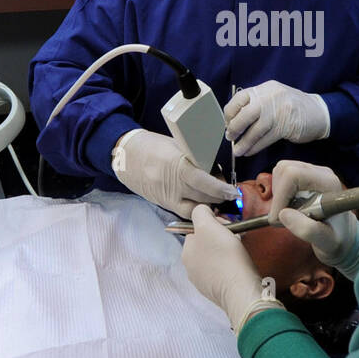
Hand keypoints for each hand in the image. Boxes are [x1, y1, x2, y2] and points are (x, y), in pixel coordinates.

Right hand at [112, 128, 237, 216]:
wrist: (126, 156)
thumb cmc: (152, 145)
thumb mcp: (177, 145)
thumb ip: (196, 158)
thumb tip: (215, 170)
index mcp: (175, 164)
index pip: (203, 181)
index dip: (220, 188)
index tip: (232, 190)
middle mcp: (170, 183)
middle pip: (202, 197)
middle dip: (219, 196)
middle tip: (228, 190)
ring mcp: (166, 196)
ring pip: (195, 209)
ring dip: (210, 205)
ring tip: (217, 197)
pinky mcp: (162, 203)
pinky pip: (184, 212)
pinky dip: (196, 209)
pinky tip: (203, 203)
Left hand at [181, 205, 282, 332]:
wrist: (241, 290)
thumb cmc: (225, 256)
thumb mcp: (209, 226)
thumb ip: (200, 213)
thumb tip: (202, 211)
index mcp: (186, 252)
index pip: (197, 229)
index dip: (214, 224)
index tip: (228, 226)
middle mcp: (191, 268)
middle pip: (206, 243)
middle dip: (221, 237)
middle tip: (236, 237)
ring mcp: (203, 282)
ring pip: (215, 257)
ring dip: (226, 251)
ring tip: (240, 252)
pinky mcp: (217, 292)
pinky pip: (223, 272)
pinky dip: (231, 266)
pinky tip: (239, 266)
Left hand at [224, 81, 329, 156]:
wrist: (320, 112)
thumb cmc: (292, 108)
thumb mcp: (273, 99)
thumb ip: (256, 106)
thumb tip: (234, 122)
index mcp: (264, 89)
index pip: (239, 98)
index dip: (230, 113)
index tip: (228, 124)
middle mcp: (270, 96)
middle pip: (245, 113)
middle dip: (235, 128)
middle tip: (230, 137)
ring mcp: (280, 110)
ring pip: (256, 128)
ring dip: (245, 142)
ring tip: (238, 150)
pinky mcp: (287, 125)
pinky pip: (267, 138)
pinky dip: (256, 146)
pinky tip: (250, 151)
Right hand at [270, 161, 358, 277]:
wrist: (343, 236)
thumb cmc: (336, 239)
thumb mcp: (325, 241)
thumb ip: (307, 229)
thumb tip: (283, 214)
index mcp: (327, 183)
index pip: (293, 175)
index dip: (280, 196)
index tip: (279, 218)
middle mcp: (320, 173)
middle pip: (284, 169)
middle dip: (278, 195)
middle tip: (284, 216)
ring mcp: (312, 172)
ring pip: (281, 171)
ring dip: (278, 194)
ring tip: (289, 212)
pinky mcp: (305, 176)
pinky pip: (282, 177)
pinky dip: (280, 193)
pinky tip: (290, 207)